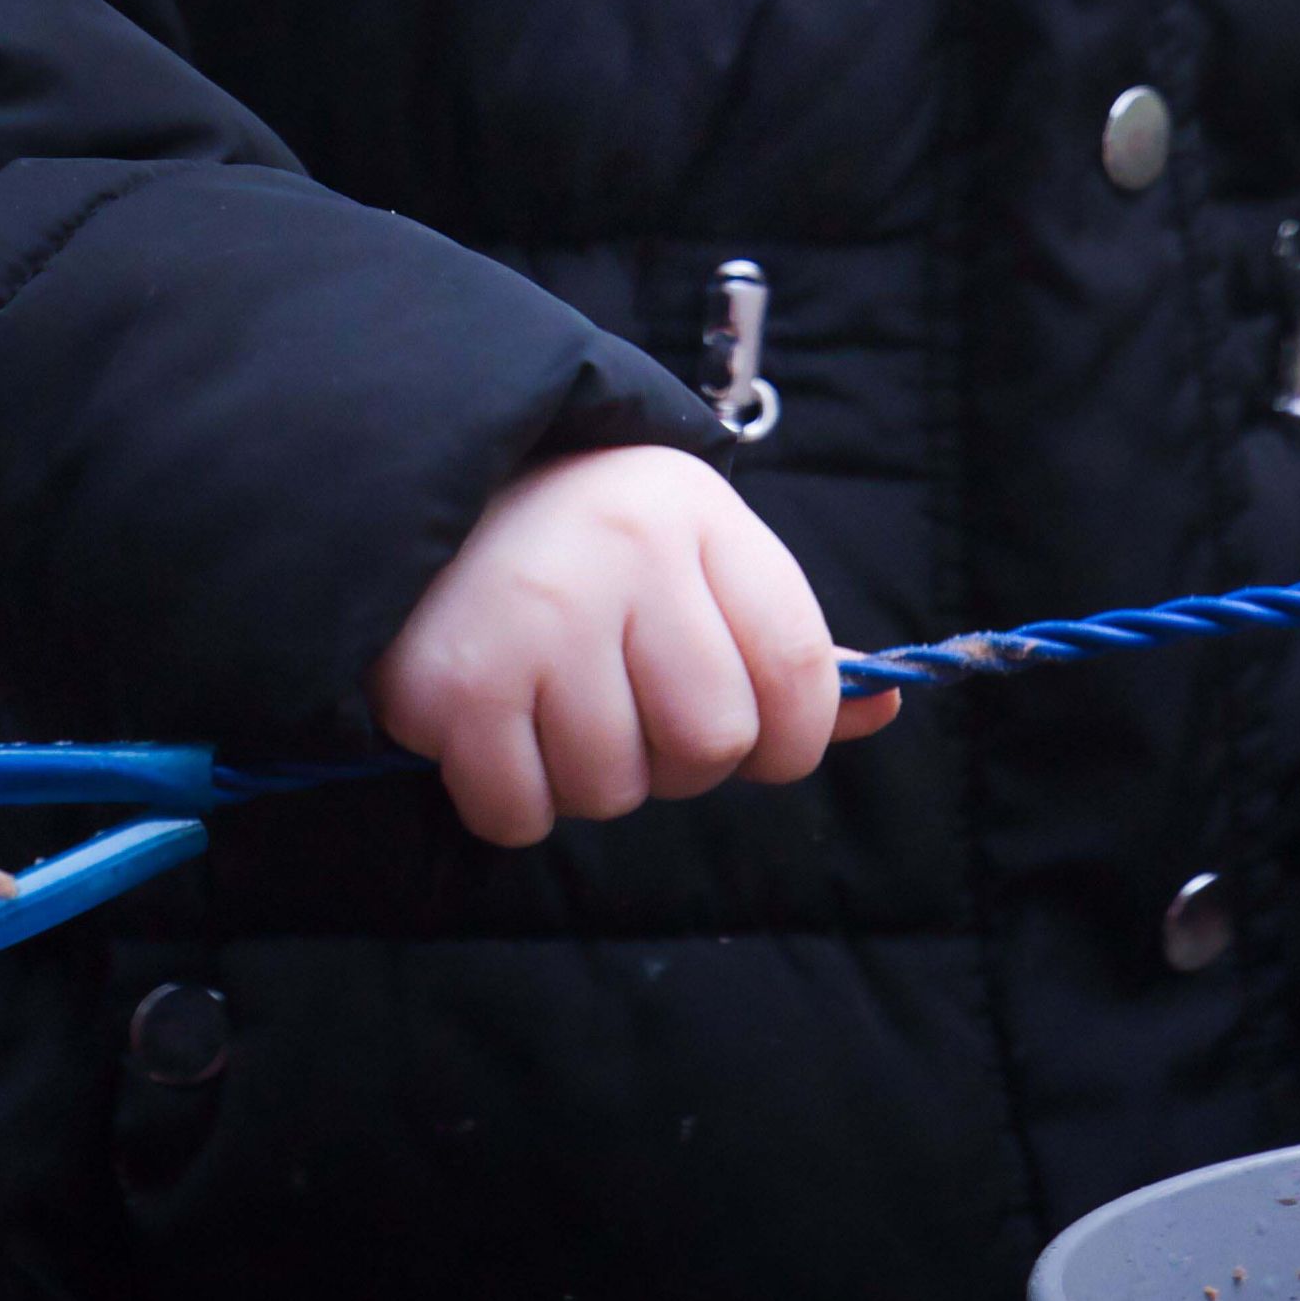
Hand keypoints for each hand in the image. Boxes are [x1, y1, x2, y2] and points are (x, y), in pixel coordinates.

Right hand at [369, 445, 898, 849]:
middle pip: (712, 744)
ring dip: (587, 775)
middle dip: (675, 756)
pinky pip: (522, 814)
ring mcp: (537, 616)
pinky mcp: (456, 684)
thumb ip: (784, 642)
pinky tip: (493, 725)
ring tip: (548, 696)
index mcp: (697, 514)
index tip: (752, 735)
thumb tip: (883, 710)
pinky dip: (511, 798)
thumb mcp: (693, 554)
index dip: (790, 738)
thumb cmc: (582, 540)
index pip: (801, 673)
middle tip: (620, 698)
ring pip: (615, 789)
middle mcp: (625, 554)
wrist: (416, 486)